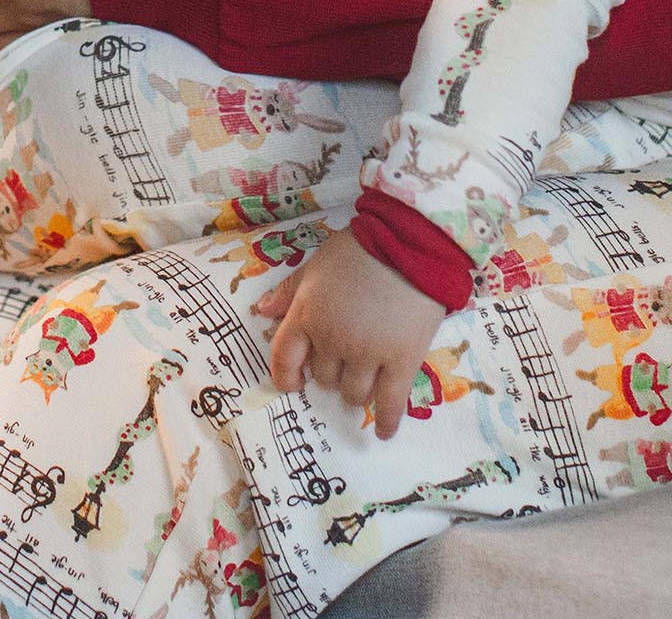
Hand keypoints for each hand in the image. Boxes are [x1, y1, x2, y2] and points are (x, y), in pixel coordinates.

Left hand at [268, 225, 444, 439]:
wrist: (410, 241)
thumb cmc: (360, 248)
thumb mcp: (316, 264)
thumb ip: (290, 291)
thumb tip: (262, 311)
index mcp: (307, 315)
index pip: (284, 358)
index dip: (287, 375)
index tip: (295, 383)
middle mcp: (332, 340)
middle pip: (324, 378)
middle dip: (332, 371)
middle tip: (348, 357)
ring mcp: (367, 353)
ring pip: (353, 393)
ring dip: (357, 389)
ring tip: (369, 377)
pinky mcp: (401, 361)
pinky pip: (389, 403)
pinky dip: (385, 421)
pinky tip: (383, 430)